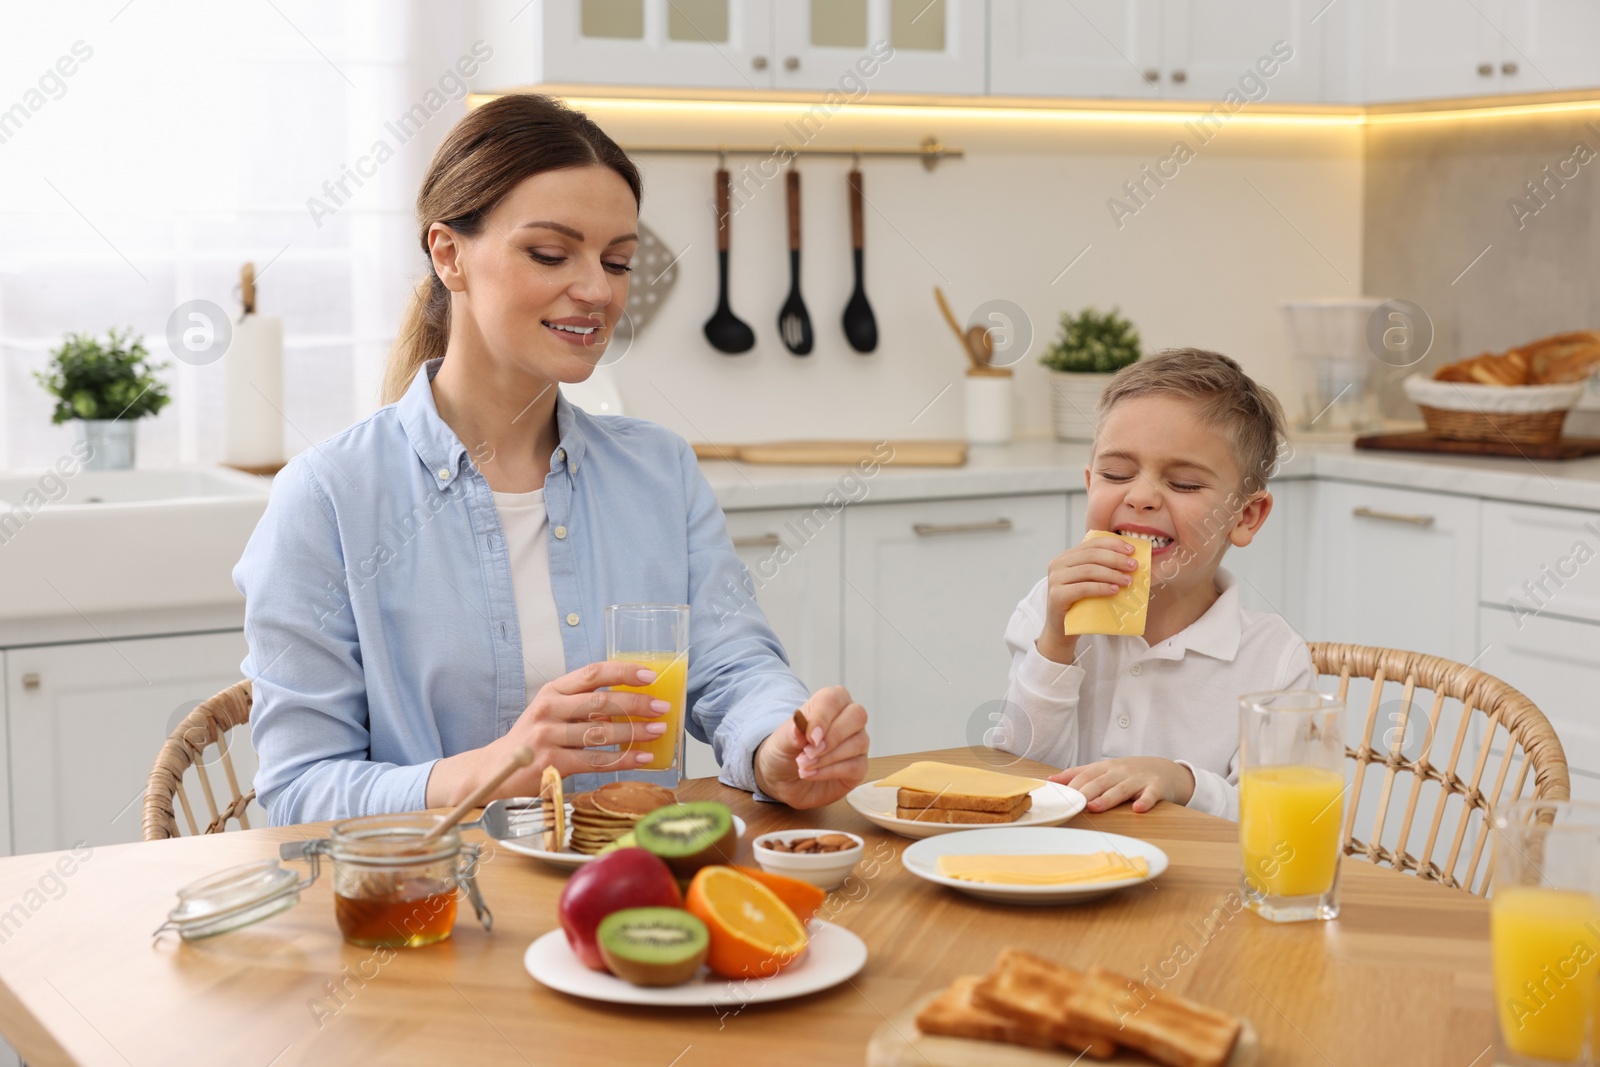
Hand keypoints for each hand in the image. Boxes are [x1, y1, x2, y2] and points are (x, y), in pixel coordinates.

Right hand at [425, 661, 669, 806]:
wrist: (493, 771)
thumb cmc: (532, 739)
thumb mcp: (550, 712)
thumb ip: (581, 704)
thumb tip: (630, 701)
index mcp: (552, 691)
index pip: (592, 673)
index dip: (623, 672)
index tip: (650, 675)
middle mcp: (548, 709)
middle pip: (601, 702)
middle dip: (636, 703)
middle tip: (662, 707)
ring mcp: (547, 737)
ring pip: (601, 732)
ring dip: (635, 732)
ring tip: (659, 731)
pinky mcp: (550, 764)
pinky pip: (596, 761)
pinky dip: (624, 760)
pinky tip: (644, 758)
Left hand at [753, 686, 868, 809]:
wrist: (783, 778)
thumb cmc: (786, 751)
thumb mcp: (781, 740)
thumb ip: (791, 733)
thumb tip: (798, 728)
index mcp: (829, 702)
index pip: (834, 699)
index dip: (823, 718)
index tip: (809, 737)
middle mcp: (848, 719)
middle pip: (857, 716)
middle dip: (832, 737)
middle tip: (808, 752)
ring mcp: (857, 742)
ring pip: (858, 743)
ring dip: (828, 758)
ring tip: (804, 765)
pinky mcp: (859, 766)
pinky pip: (856, 766)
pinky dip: (830, 772)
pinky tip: (812, 774)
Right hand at [1035, 535, 1138, 664]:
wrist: (1063, 630)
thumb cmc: (1080, 604)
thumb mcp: (1090, 582)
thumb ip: (1101, 568)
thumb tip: (1130, 560)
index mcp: (1066, 556)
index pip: (1092, 543)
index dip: (1113, 544)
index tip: (1132, 551)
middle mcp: (1057, 564)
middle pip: (1092, 555)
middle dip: (1116, 559)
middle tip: (1133, 567)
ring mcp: (1055, 579)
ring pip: (1089, 570)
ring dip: (1112, 574)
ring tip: (1128, 581)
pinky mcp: (1056, 595)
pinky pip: (1083, 588)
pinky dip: (1102, 588)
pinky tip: (1115, 590)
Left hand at [1050, 757, 1194, 812]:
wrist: (1167, 770)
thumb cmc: (1130, 773)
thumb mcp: (1104, 770)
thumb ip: (1079, 774)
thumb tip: (1051, 780)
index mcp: (1106, 767)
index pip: (1086, 774)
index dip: (1072, 784)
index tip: (1058, 795)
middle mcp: (1120, 772)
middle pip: (1100, 781)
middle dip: (1085, 792)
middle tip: (1072, 803)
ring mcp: (1139, 779)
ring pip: (1121, 788)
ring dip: (1108, 798)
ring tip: (1095, 807)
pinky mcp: (1157, 787)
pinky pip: (1150, 795)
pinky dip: (1145, 801)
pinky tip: (1138, 809)